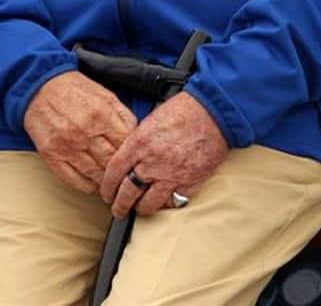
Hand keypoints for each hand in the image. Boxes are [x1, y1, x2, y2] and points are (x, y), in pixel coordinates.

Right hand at [24, 72, 138, 195]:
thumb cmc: (74, 90)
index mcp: (101, 114)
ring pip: (95, 175)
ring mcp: (67, 147)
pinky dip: (87, 186)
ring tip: (112, 183)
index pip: (125, 144)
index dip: (133, 154)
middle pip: (111, 162)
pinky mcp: (52, 156)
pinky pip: (74, 181)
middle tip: (127, 176)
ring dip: (106, 182)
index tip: (135, 160)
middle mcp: (84, 132)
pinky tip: (94, 184)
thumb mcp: (105, 95)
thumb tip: (136, 136)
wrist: (40, 88)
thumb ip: (123, 115)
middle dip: (121, 171)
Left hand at [100, 92, 227, 218]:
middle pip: (126, 193)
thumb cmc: (185, 111)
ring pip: (147, 204)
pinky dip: (166, 203)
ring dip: (141, 209)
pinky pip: (172, 203)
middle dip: (119, 205)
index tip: (106, 193)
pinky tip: (163, 201)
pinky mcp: (188, 183)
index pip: (113, 173)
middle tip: (118, 209)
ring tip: (139, 208)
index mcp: (139, 144)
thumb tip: (128, 158)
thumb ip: (137, 142)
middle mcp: (151, 163)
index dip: (107, 187)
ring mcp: (170, 176)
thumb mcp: (151, 120)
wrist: (213, 113)